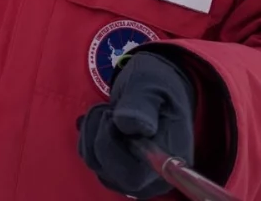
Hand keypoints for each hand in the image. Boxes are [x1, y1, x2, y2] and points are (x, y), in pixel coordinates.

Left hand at [77, 52, 195, 199]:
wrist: (153, 88)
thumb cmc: (156, 83)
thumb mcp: (149, 84)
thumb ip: (140, 103)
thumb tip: (128, 125)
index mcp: (170, 159)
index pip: (134, 174)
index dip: (113, 147)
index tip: (113, 117)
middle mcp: (154, 177)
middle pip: (111, 172)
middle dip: (99, 134)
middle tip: (108, 108)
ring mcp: (135, 177)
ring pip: (96, 164)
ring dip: (91, 132)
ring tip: (107, 111)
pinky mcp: (119, 171)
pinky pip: (92, 159)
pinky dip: (89, 136)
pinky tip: (102, 121)